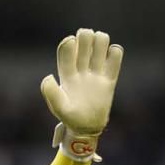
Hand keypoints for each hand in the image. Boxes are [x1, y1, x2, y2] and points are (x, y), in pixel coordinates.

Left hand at [40, 29, 122, 161]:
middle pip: (84, 40)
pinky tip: (112, 57)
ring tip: (100, 50)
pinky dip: (116, 52)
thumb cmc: (70, 119)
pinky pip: (115, 58)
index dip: (69, 42)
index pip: (67, 48)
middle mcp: (81, 69)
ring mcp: (96, 73)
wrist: (87, 128)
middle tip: (88, 46)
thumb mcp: (59, 108)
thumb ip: (51, 93)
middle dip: (86, 36)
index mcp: (66, 73)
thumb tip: (48, 76)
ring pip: (100, 44)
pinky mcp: (109, 79)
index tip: (72, 44)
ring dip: (101, 40)